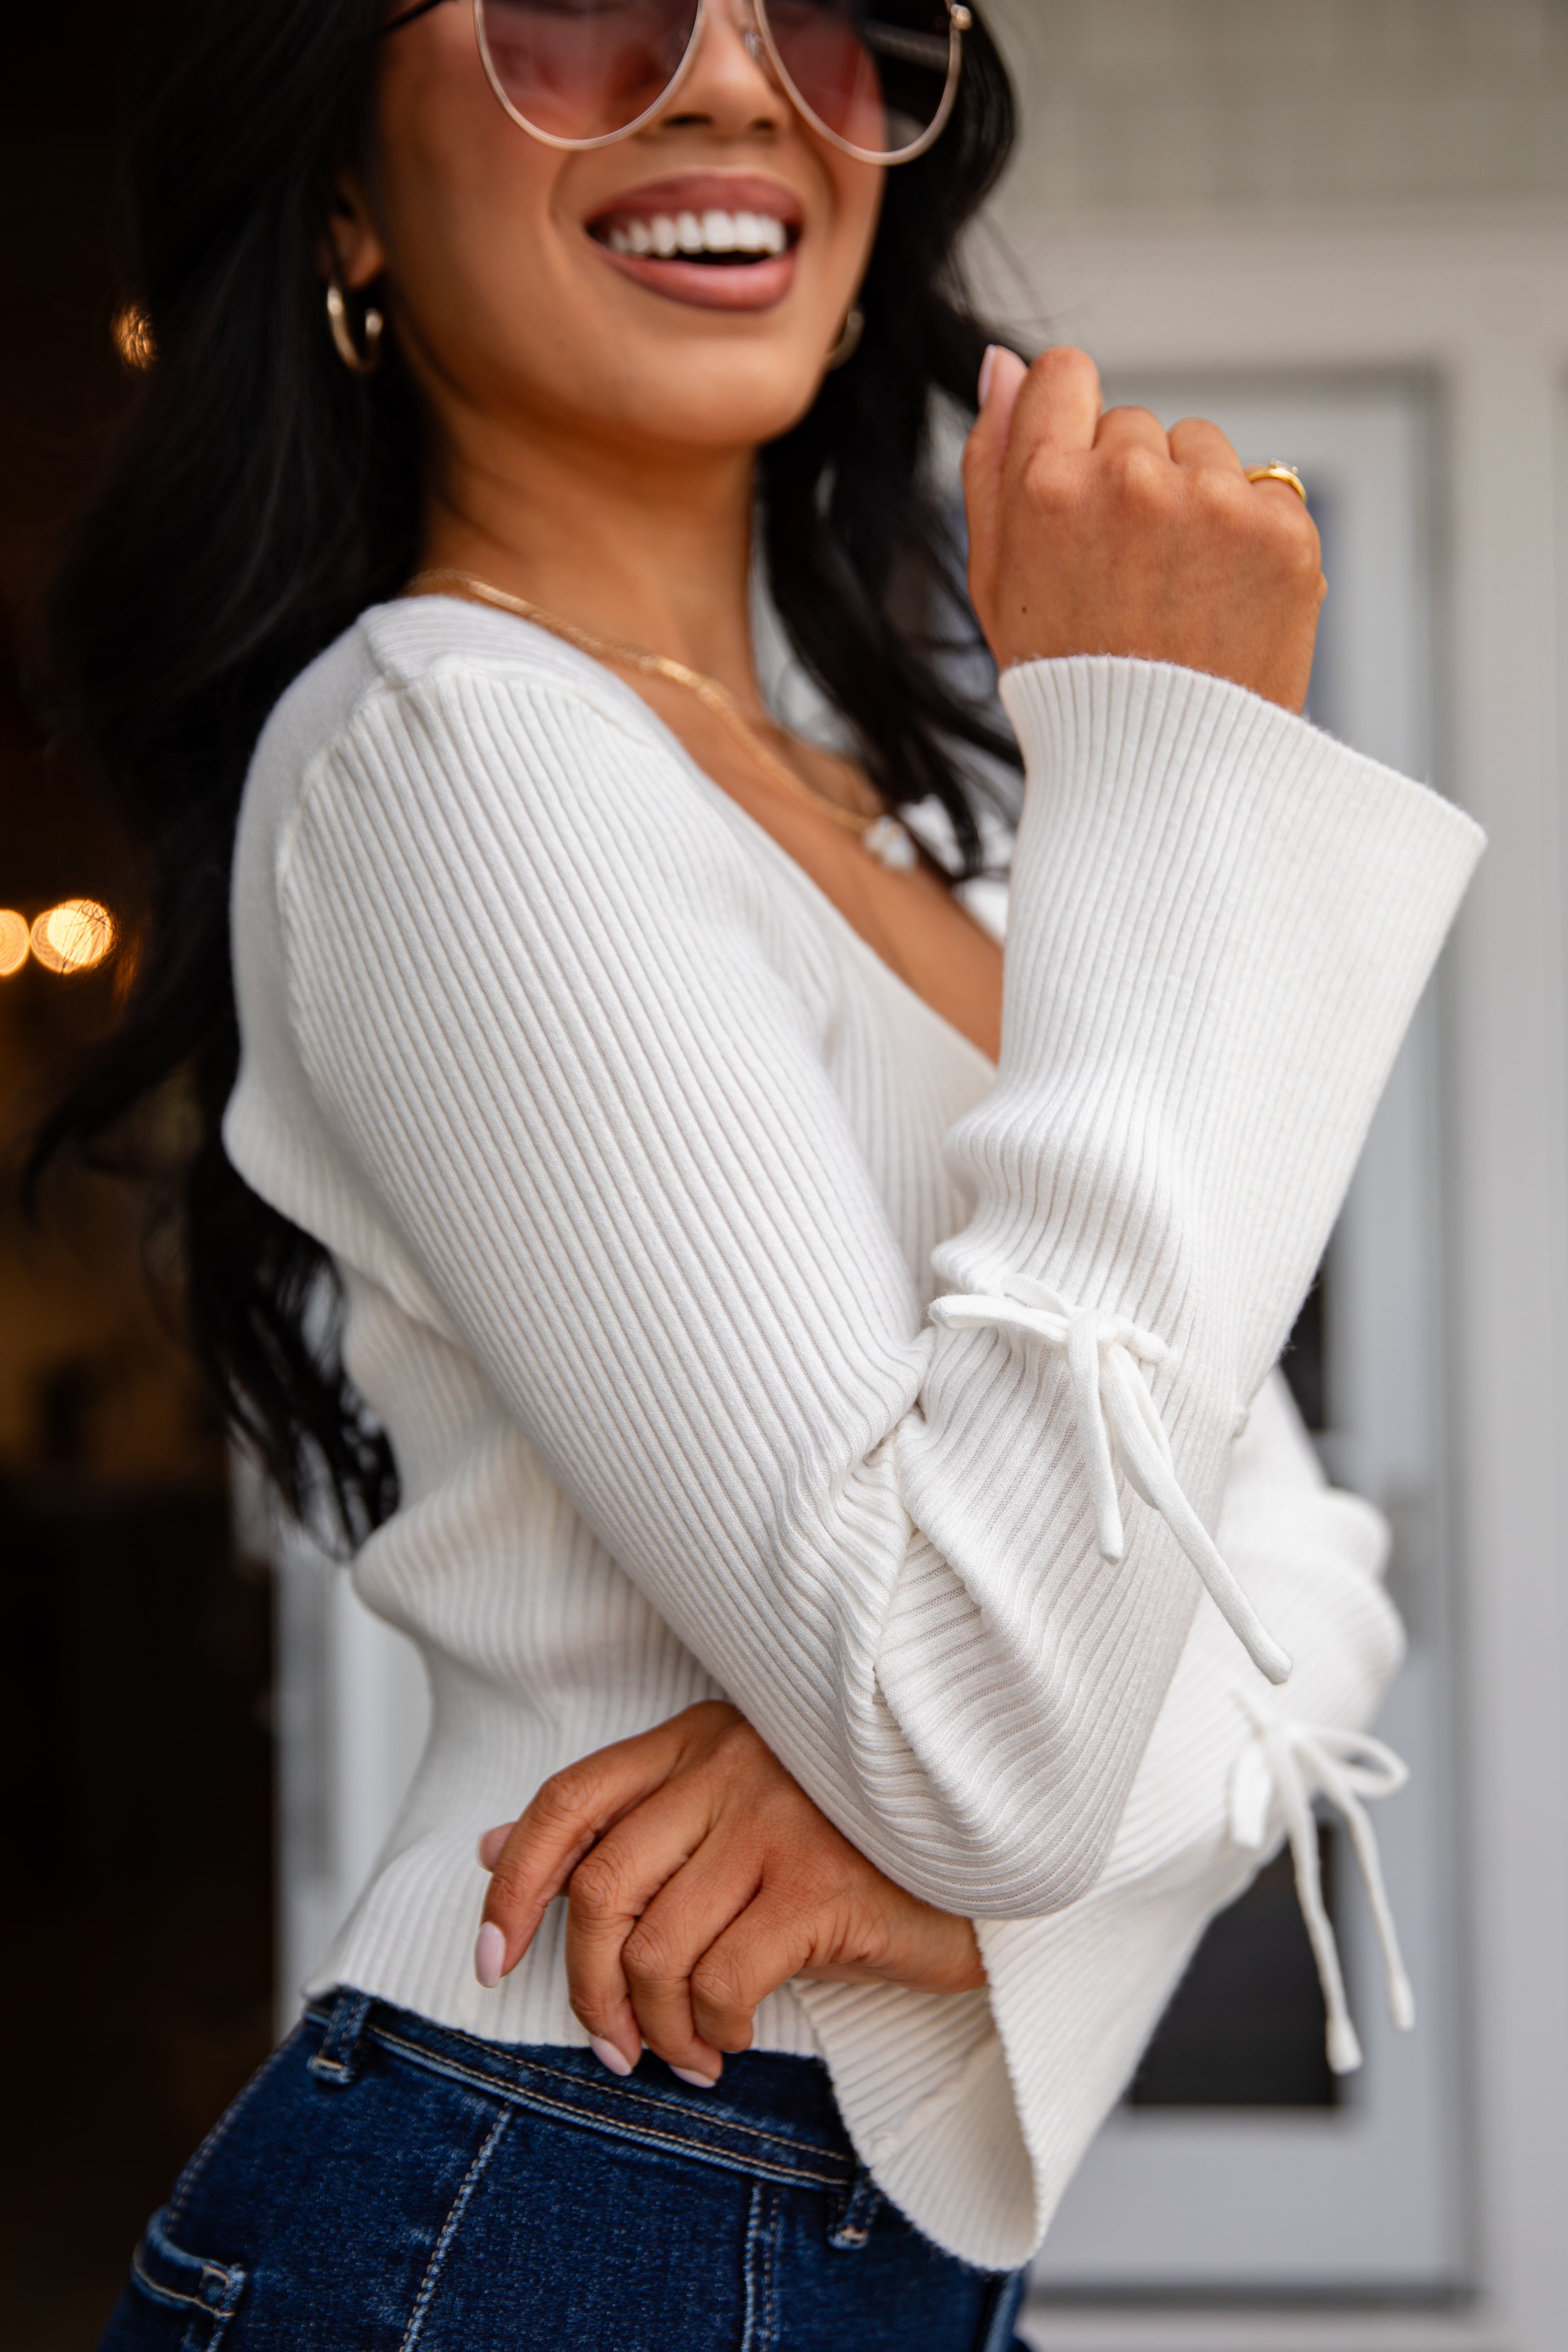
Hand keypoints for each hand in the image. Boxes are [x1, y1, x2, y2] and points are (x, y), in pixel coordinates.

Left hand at [474, 1702, 984, 2085]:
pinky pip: (722, 1980)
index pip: (568, 1801)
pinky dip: (712, 2031)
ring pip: (657, 1948)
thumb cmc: (848, 1844)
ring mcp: (777, 1821)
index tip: (490, 1960)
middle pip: (601, 1888)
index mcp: (698, 1739)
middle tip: (613, 2043)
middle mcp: (729, 1766)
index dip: (513, 1885)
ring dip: (657, 2026)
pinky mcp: (821, 1884)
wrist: (981, 1853)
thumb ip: (625, 1828)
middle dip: (586, 1987)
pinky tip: (732, 2041)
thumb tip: (495, 1849)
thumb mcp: (728, 1821)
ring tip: (687, 2051)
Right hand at [964, 345, 1324, 711]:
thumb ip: (991, 460)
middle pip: (1134, 424)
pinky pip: (1262, 490)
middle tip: (1126, 579)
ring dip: (1194, 504)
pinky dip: (1249, 538)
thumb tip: (1001, 361)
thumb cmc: (1068, 680)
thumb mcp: (996, 579)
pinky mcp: (1283, 530)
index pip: (1065, 374)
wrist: (1161, 774)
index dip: (1070, 429)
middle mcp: (1132, 480)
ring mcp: (1215, 502)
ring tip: (1177, 594)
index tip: (1080, 490)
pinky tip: (1223, 602)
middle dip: (1130, 484)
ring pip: (1203, 450)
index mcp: (1048, 486)